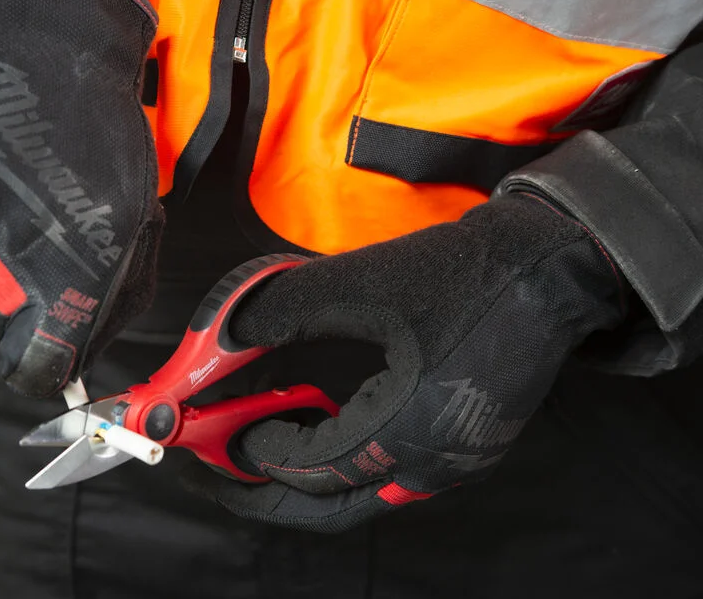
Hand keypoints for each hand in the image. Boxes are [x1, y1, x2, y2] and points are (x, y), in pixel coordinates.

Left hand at [184, 194, 624, 531]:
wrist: (553, 267)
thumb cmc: (464, 274)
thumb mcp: (361, 283)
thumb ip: (282, 310)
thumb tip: (224, 334)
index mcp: (409, 429)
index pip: (313, 468)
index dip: (260, 449)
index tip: (221, 428)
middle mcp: (435, 462)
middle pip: (332, 507)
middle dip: (267, 492)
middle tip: (220, 473)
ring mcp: (457, 461)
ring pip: (361, 496)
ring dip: (306, 476)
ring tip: (263, 442)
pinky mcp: (466, 447)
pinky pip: (390, 476)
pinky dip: (345, 461)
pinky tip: (323, 422)